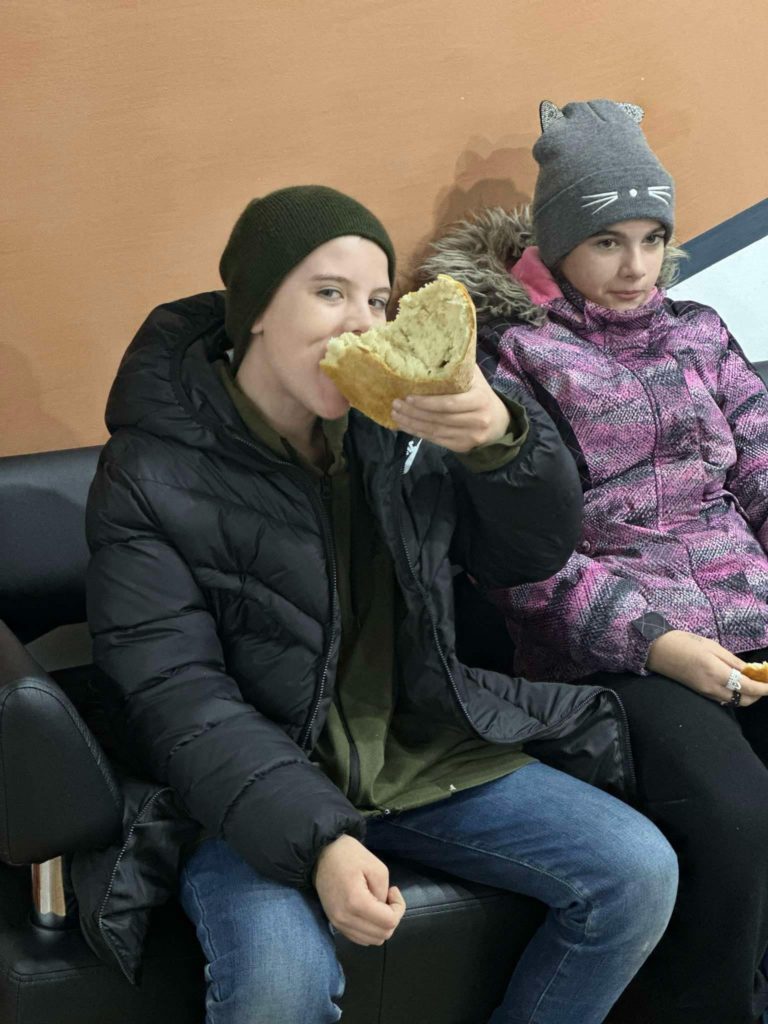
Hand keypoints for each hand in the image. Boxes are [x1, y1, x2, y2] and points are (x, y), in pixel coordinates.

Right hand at [313, 835, 405, 945]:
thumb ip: (384, 892)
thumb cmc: (349, 856)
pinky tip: (368, 912)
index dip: (398, 907)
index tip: (393, 890)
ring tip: (378, 905)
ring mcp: (338, 924)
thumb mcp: (376, 867)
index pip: (389, 922)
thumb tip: (384, 907)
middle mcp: (345, 919)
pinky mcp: (335, 924)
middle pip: (382, 935)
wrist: (322, 856)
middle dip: (392, 917)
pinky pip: (359, 938)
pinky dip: (370, 930)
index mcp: (356, 903)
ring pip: (372, 940)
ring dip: (381, 926)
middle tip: (387, 897)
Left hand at [390, 365, 510, 452]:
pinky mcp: (462, 447)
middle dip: (413, 412)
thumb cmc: (481, 394)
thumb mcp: (475, 378)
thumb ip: (458, 367)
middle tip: (395, 404)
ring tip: (396, 415)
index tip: (408, 396)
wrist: (499, 422)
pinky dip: (418, 433)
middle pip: (439, 418)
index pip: (449, 403)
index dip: (427, 402)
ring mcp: (470, 437)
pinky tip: (405, 426)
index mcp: (480, 400)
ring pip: (435, 431)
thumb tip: (431, 349)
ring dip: (412, 424)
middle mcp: (477, 420)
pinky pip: (436, 440)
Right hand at [646, 629, 767, 706]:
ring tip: (751, 680)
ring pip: (735, 701)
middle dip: (758, 693)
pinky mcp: (700, 693)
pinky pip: (724, 698)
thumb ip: (732, 660)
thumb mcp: (711, 645)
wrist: (656, 650)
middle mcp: (712, 687)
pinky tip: (736, 682)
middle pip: (745, 700)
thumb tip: (751, 671)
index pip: (749, 687)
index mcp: (716, 672)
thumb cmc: (683, 642)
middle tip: (762, 679)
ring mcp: (705, 692)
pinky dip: (735, 694)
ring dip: (747, 695)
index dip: (765, 688)